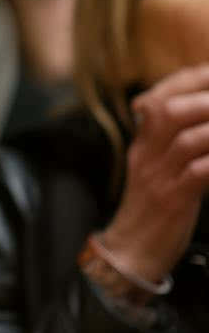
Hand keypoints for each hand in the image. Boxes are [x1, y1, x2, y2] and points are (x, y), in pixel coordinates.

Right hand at [101, 63, 208, 282]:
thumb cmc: (153, 209)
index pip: (158, 99)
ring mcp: (157, 176)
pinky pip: (199, 173)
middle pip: (168, 110)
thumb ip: (172, 142)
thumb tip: (199, 124)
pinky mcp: (172, 200)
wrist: (131, 250)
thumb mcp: (156, 170)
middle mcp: (146, 154)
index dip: (189, 83)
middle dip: (205, 100)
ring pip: (187, 139)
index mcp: (142, 144)